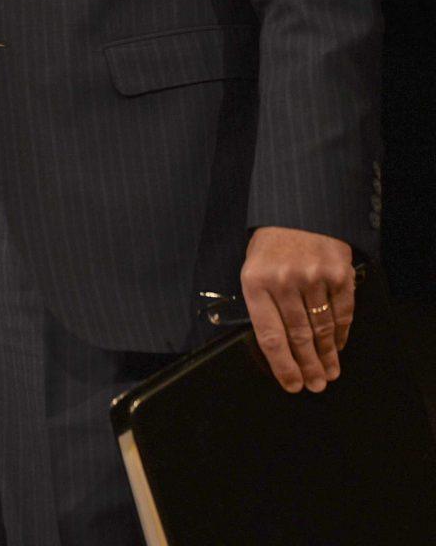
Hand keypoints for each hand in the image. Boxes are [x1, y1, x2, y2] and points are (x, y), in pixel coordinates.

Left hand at [241, 226, 354, 393]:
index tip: (292, 385)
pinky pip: (342, 313)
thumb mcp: (253, 268)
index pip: (270, 335)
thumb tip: (276, 347)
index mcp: (255, 282)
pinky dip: (341, 334)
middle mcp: (284, 282)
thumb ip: (261, 303)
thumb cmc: (271, 245)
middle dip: (308, 367)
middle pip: (299, 337)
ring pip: (322, 329)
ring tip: (329, 373)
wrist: (298, 211)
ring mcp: (313, 278)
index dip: (283, 366)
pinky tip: (338, 347)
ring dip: (327, 356)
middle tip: (316, 385)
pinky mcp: (339, 274)